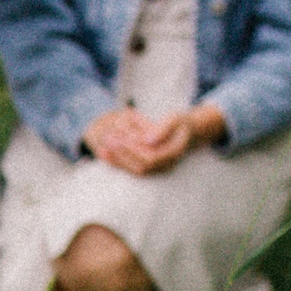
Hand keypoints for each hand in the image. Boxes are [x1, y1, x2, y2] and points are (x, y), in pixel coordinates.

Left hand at [82, 104, 227, 175]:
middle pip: (142, 167)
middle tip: (107, 140)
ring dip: (118, 160)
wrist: (187, 132)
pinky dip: (118, 162)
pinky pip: (133, 169)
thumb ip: (163, 129)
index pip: (151, 157)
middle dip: (123, 154)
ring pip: (136, 171)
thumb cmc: (180, 122)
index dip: (134, 149)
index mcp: (174, 153)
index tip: (119, 138)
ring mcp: (159, 169)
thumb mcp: (175, 119)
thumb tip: (147, 141)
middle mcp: (167, 165)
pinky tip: (104, 153)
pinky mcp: (151, 168)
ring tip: (103, 147)